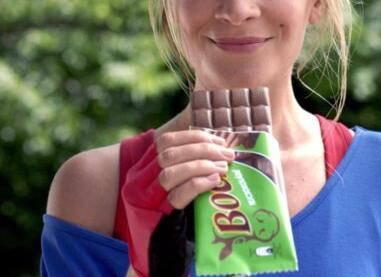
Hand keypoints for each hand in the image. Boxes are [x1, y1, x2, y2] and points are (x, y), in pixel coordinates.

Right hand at [123, 129, 232, 276]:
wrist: (157, 258)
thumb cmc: (170, 220)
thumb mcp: (171, 188)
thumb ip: (185, 168)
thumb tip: (217, 147)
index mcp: (141, 172)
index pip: (165, 141)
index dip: (194, 136)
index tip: (218, 140)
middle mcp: (137, 184)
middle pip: (170, 153)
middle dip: (203, 149)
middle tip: (228, 155)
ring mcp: (144, 202)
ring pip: (171, 171)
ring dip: (203, 165)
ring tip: (224, 168)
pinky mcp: (156, 219)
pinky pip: (178, 195)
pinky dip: (200, 183)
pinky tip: (215, 181)